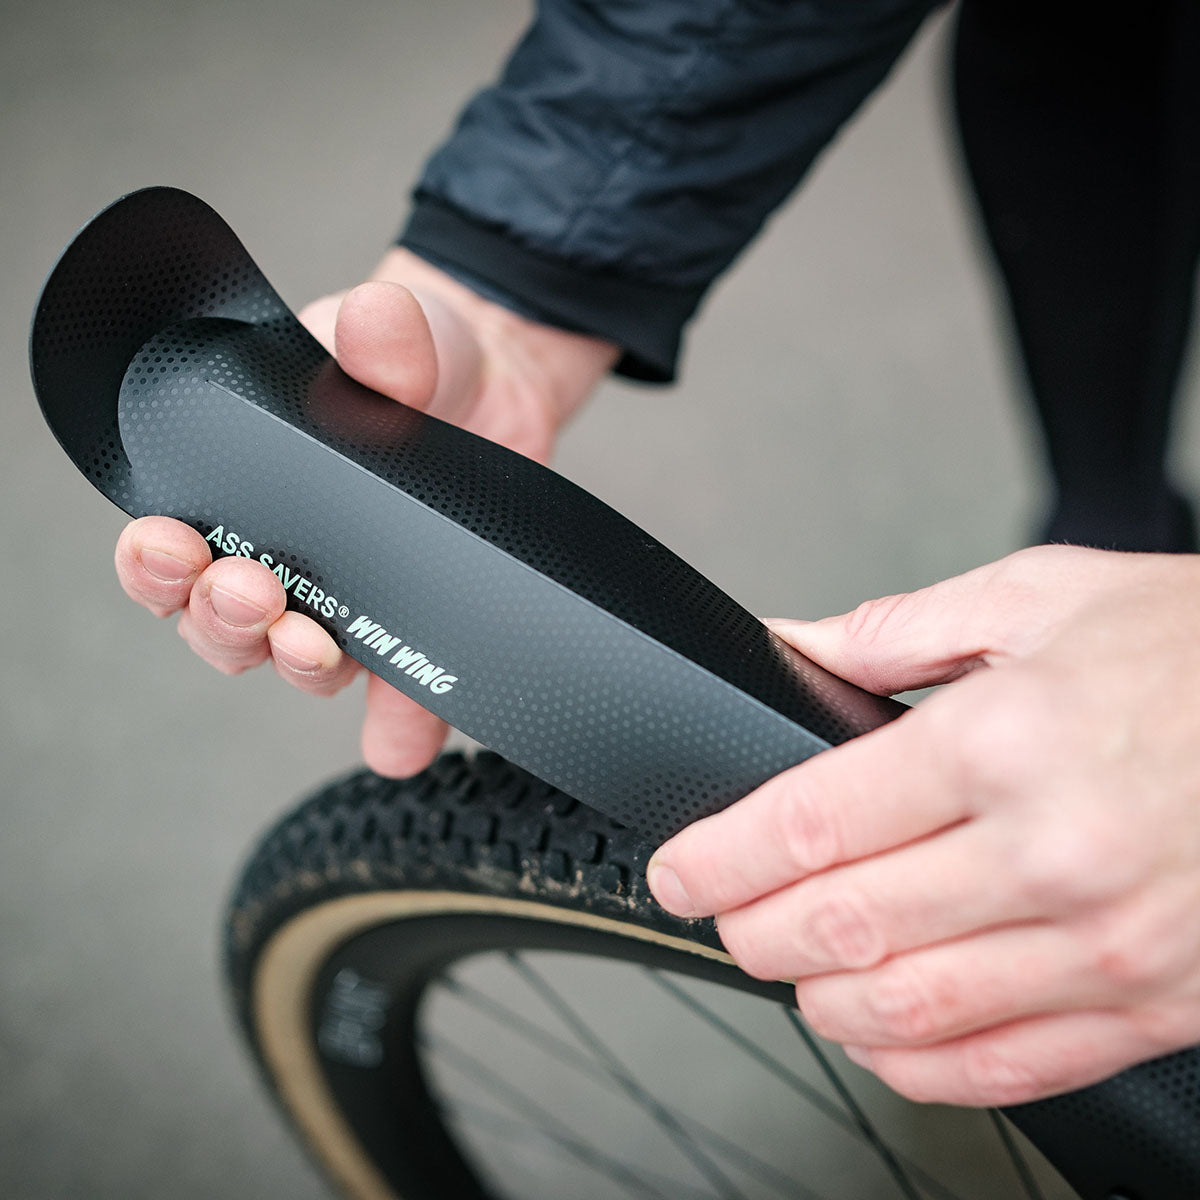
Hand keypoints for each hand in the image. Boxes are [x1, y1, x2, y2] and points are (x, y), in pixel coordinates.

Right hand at [114, 250, 617, 774]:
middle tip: (251, 592)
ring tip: (312, 646)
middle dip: (222, 620)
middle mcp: (290, 558)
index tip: (172, 547)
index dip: (157, 564)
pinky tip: (400, 743)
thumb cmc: (416, 359)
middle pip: (223, 625)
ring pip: (301, 662)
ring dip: (295, 667)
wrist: (499, 381)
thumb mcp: (397, 336)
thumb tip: (374, 323)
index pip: (175, 549)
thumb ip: (382, 337)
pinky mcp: (422, 624)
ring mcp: (356, 597)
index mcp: (249, 490)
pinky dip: (402, 725)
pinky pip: (407, 692)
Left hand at [647, 545, 1199, 1105]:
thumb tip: (798, 644)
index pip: (807, 825)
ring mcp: (1105, 944)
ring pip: (906, 1011)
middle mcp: (1050, 854)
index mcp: (1004, 741)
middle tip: (721, 915)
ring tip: (788, 968)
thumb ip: (899, 627)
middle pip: (837, 925)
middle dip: (749, 930)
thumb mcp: (1043, 597)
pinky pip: (1005, 1067)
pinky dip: (916, 1063)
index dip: (716, 858)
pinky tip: (882, 1031)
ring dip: (817, 999)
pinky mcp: (1152, 1004)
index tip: (679, 870)